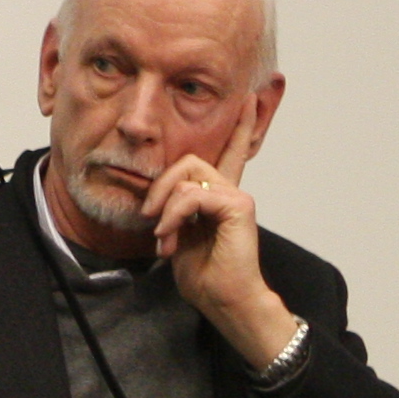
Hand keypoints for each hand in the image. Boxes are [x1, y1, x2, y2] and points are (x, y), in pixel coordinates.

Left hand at [144, 110, 298, 369]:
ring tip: (162, 237)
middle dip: (159, 187)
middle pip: (187, 160)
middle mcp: (230, 190)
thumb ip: (171, 210)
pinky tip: (171, 237)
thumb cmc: (203, 274)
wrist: (224, 299)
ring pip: (186, 176)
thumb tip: (152, 200)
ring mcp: (236, 196)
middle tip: (150, 219)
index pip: (230, 152)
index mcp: (218, 195)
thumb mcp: (176, 235)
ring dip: (164, 208)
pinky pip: (192, 195)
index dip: (239, 126)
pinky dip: (174, 216)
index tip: (248, 98)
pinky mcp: (238, 205)